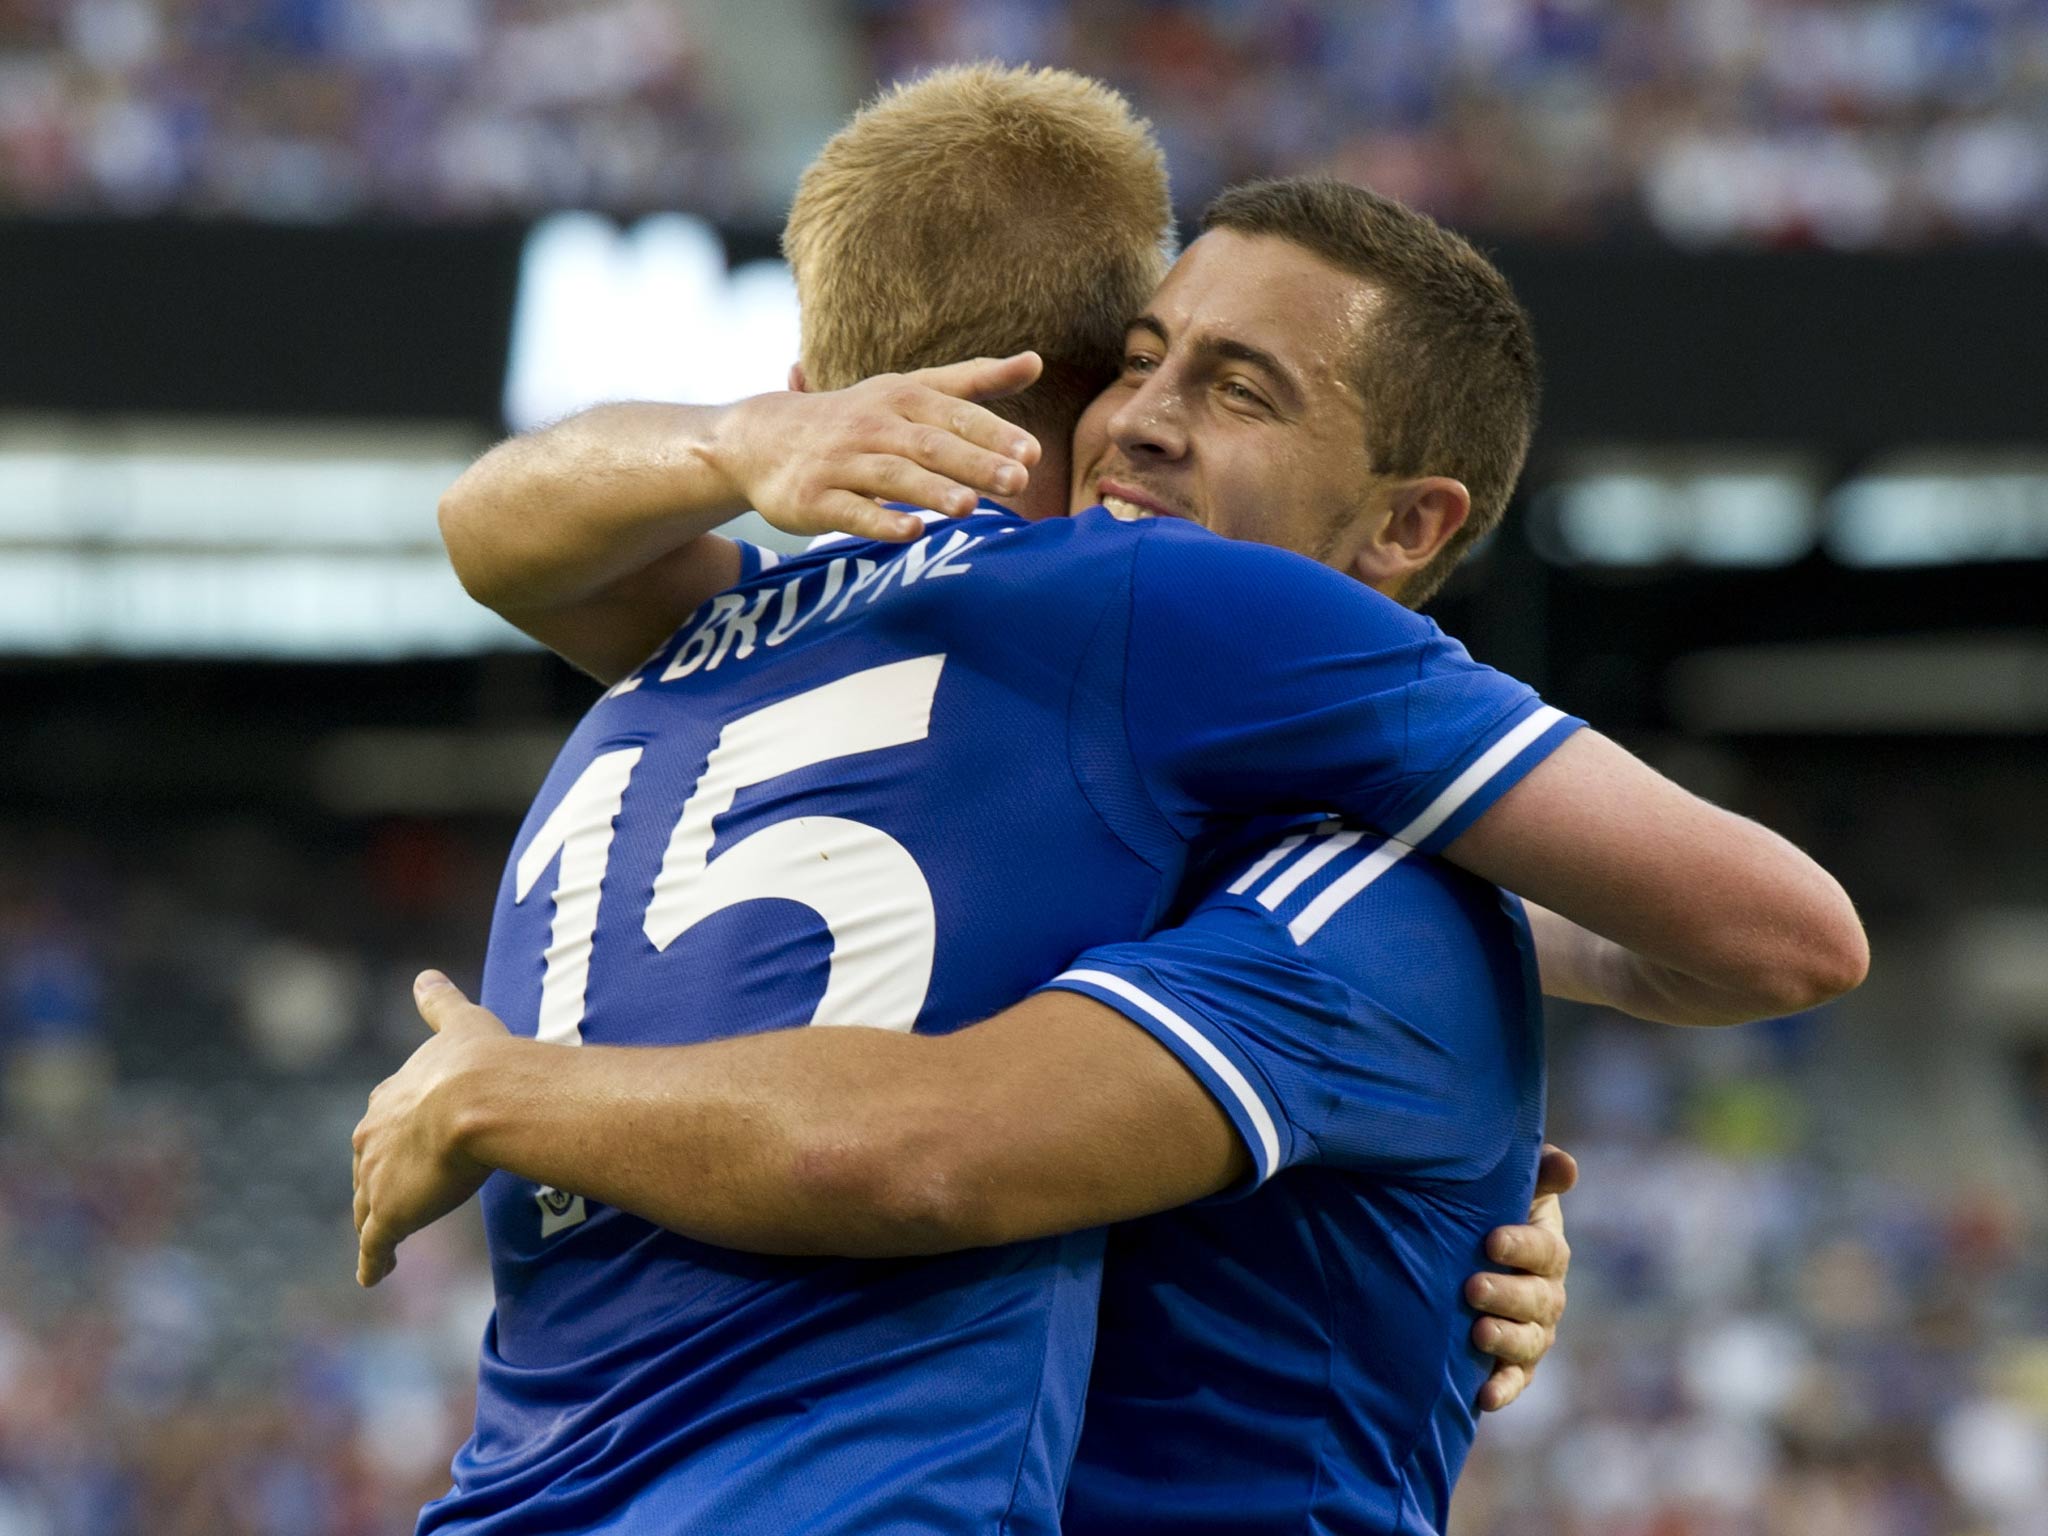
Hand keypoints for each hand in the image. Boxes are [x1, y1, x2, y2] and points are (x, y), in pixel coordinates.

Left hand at [351, 971, 504, 1286]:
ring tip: (382, 1238)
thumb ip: (438, 1004)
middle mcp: (371, 1140)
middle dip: (377, 1180)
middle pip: (367, 1168)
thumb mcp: (458, 1023)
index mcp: (387, 1100)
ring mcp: (377, 1180)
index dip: (393, 1136)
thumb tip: (424, 975)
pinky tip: (373, 1276)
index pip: (382, 1124)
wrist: (478, 1098)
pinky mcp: (389, 1215)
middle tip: (394, 1194)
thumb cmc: (477, 1061)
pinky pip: (376, 1246)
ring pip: (368, 1207)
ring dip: (374, 1221)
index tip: (401, 1146)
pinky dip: (373, 1261)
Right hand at [717, 353, 1044, 542]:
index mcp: (901, 398)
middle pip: (930, 444)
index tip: (1032, 454)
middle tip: (1018, 482)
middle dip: (974, 463)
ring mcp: (841, 463)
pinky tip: (911, 532)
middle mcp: (873, 426)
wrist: (761, 439)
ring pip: (892, 476)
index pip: (954, 413)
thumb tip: (1036, 361)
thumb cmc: (855, 417)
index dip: (993, 433)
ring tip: (969, 506)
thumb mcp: (910, 389)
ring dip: (931, 490)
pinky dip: (880, 520)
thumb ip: (973, 380)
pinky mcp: (814, 498)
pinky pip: (850, 511)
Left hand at [1467, 1143, 1575, 1410]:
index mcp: (1548, 1249)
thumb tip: (1566, 1165)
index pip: (1545, 1249)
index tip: (1490, 1241)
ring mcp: (1534, 1332)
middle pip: (1537, 1299)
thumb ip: (1539, 1174)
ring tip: (1478, 1333)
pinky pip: (1515, 1380)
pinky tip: (1483, 1397)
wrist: (1467, 1255)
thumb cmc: (1491, 1212)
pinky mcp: (1515, 1363)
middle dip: (1506, 1295)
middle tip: (1472, 1287)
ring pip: (1529, 1341)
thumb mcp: (1513, 1188)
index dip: (1521, 1245)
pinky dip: (1502, 1389)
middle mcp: (1547, 1294)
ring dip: (1506, 1340)